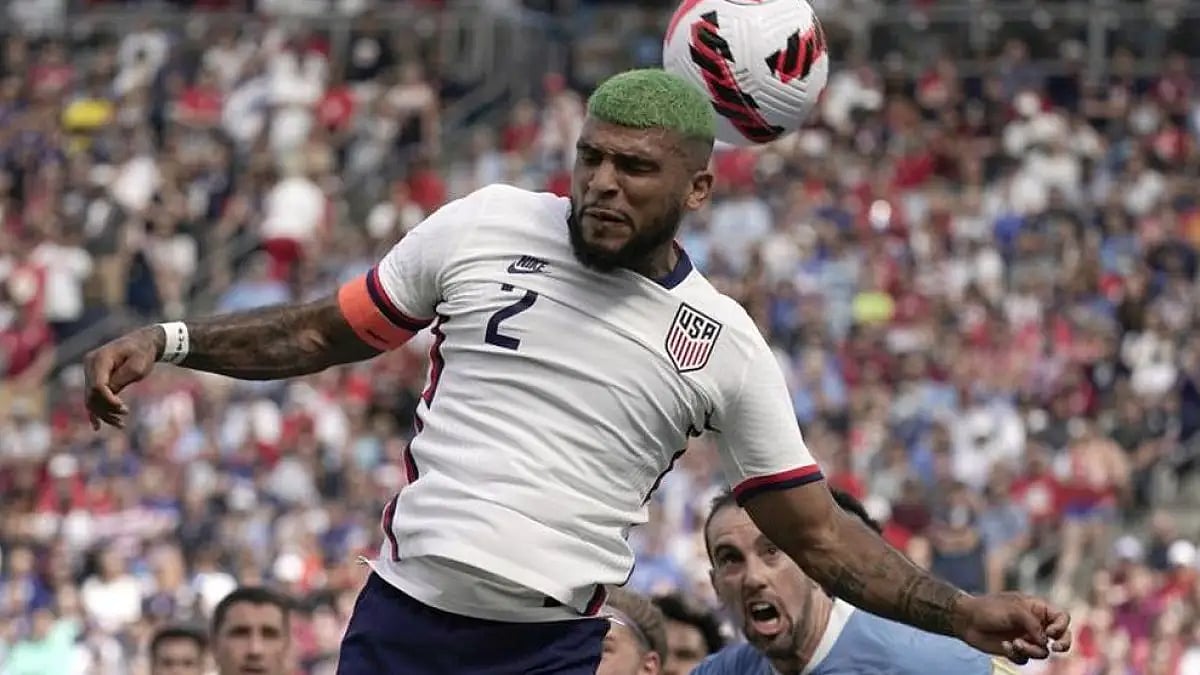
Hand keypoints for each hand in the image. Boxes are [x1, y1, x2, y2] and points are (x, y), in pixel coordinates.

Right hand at [83, 327, 162, 429]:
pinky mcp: (93, 377)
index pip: (98, 386)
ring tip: (121, 424)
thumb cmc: (142, 354)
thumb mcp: (137, 367)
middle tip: (125, 415)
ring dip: (103, 413)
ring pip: (91, 398)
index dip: (109, 401)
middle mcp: (90, 364)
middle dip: (107, 409)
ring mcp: (89, 371)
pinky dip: (96, 410)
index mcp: (100, 359)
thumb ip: (121, 380)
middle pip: (92, 394)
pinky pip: (92, 396)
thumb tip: (109, 395)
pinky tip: (97, 426)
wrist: (142, 343)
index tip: (124, 408)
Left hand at [955, 592, 1071, 663]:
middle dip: (1062, 644)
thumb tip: (1046, 642)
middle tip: (1054, 648)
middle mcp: (1035, 624)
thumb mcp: (1014, 610)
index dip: (1061, 627)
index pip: (1061, 618)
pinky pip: (1026, 659)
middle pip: (1061, 637)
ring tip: (1015, 643)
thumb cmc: (989, 609)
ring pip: (1042, 652)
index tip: (1050, 632)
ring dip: (1030, 650)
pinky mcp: (1016, 649)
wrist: (966, 619)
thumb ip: (1033, 624)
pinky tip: (1004, 645)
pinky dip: (1017, 655)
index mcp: (1037, 609)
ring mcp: (1026, 637)